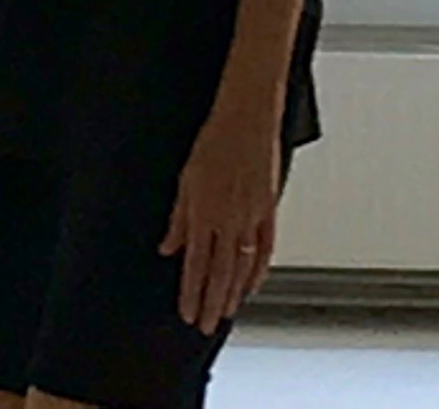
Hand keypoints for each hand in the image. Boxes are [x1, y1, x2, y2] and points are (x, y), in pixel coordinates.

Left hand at [160, 107, 281, 334]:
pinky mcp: (269, 206)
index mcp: (204, 212)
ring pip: (243, 265)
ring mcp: (252, 214)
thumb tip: (168, 247)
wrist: (249, 114)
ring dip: (234, 293)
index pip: (195, 265)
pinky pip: (266, 246)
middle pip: (220, 273)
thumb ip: (178, 217)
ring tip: (226, 312)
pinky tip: (253, 283)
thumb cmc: (216, 138)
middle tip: (205, 325)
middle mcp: (229, 219)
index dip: (191, 293)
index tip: (187, 312)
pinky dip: (260, 268)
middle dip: (211, 303)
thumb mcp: (186, 177)